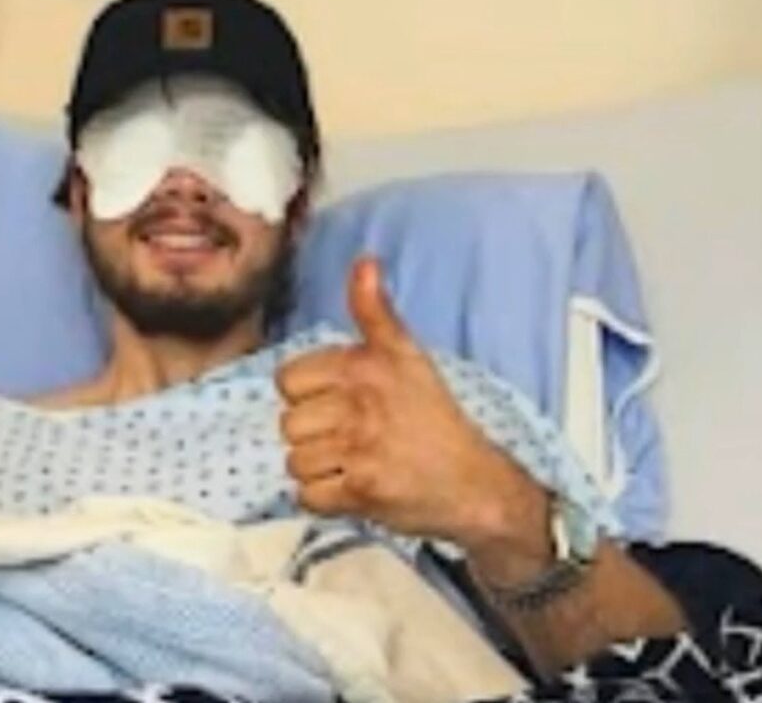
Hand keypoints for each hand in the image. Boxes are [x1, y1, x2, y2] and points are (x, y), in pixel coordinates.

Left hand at [276, 257, 549, 555]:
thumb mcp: (407, 355)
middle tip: (353, 437)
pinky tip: (353, 487)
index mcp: (364, 366)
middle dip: (315, 435)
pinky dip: (325, 498)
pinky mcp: (361, 491)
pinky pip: (307, 496)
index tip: (339, 402)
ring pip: (295, 461)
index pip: (287, 380)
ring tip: (355, 462)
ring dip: (320, 468)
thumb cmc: (433, 417)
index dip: (308, 395)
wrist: (473, 482)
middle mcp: (360, 404)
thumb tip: (364, 261)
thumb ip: (375, 311)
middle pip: (289, 424)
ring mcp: (360, 450)